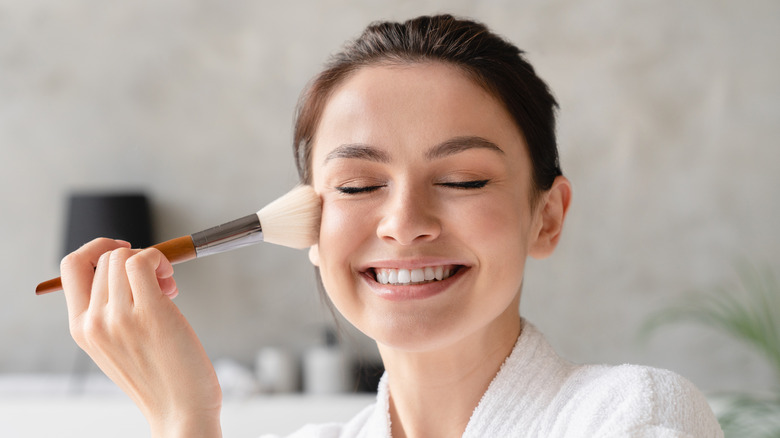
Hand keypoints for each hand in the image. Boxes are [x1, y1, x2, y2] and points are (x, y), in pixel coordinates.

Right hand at [61, 238, 221, 436]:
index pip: (70, 267)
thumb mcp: (116, 345)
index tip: (125, 252)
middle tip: (160, 284)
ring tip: (168, 287)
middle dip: (136, 260)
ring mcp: (120, 317)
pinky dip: (160, 260)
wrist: (181, 409)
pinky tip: (171, 282)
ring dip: (152, 261)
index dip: (97, 248)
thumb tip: (128, 266)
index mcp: (81, 329)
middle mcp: (94, 322)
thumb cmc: (159, 376)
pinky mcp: (151, 312)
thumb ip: (111, 311)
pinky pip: (145, 261)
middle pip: (107, 258)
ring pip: (126, 257)